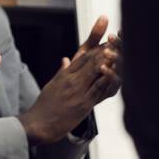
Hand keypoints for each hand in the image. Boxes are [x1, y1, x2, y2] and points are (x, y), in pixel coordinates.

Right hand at [18, 15, 121, 145]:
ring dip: (109, 59)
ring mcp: (78, 91)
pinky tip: (117, 72)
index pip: (83, 55)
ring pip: (96, 71)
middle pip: (91, 59)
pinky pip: (98, 88)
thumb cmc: (44, 106)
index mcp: (65, 74)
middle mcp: (72, 79)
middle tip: (118, 37)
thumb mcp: (52, 85)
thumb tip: (66, 60)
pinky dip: (108, 79)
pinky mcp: (83, 103)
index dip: (96, 43)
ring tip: (121, 48)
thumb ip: (62, 72)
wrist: (38, 124)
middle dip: (106, 48)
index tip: (107, 33)